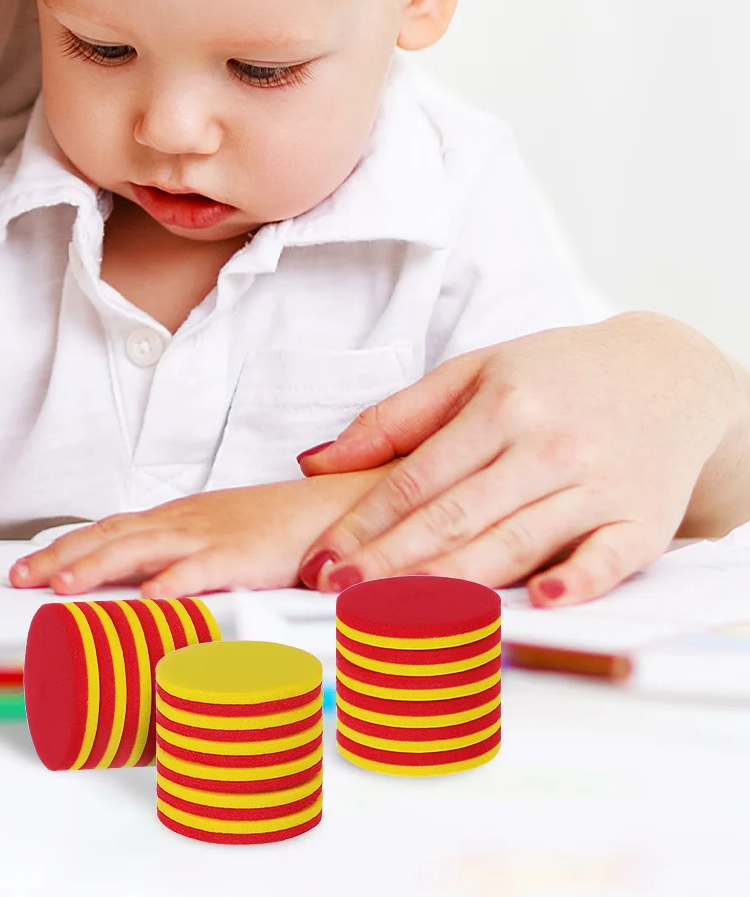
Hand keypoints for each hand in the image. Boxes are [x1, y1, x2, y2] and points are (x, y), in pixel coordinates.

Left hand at [8, 469, 388, 597]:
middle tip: (22, 579)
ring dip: (99, 567)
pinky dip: (173, 585)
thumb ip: (181, 560)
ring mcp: (213, 537)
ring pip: (143, 549)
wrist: (338, 507)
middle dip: (63, 558)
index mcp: (176, 520)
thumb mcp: (219, 541)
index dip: (66, 548)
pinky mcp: (246, 556)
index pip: (108, 530)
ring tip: (63, 587)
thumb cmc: (281, 531)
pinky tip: (148, 600)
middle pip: (111, 537)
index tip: (29, 567)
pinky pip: (203, 571)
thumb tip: (140, 588)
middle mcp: (184, 522)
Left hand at [296, 313, 749, 606]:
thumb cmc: (556, 376)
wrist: (670, 376)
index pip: (418, 477)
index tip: (325, 556)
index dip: (365, 521)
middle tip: (341, 591)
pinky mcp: (644, 521)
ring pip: (516, 541)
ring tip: (399, 612)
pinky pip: (607, 557)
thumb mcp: (473, 373)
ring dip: (454, 582)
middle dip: (392, 559)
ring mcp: (597, 485)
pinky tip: (537, 601)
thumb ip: (395, 419)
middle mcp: (547, 446)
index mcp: (500, 407)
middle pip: (457, 515)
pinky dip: (576, 579)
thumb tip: (315, 461)